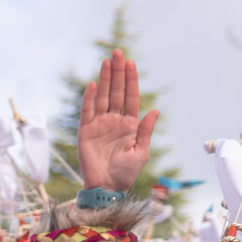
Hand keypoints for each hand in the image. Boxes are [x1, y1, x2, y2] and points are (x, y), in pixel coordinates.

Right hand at [77, 49, 158, 191]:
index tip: (131, 63)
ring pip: (102, 97)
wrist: (107, 188)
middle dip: (117, 73)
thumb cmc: (126, 174)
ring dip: (104, 79)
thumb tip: (155, 110)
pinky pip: (87, 111)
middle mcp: (114, 121)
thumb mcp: (140, 152)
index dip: (131, 80)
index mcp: (129, 125)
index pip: (130, 97)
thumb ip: (146, 131)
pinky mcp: (86, 131)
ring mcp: (99, 125)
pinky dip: (89, 98)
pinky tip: (93, 84)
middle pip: (116, 92)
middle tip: (118, 53)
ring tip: (107, 61)